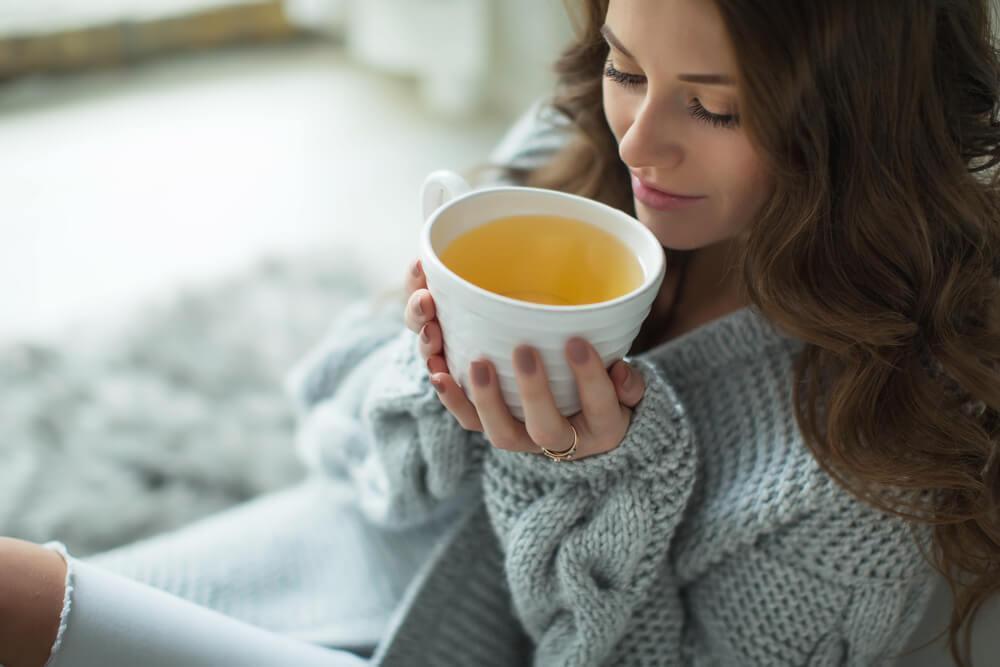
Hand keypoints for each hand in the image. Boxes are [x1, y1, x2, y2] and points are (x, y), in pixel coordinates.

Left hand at [403, 259, 645, 459]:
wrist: (584, 430)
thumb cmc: (609, 396)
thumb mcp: (630, 392)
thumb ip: (630, 383)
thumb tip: (620, 370)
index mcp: (603, 427)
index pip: (599, 406)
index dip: (590, 378)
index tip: (578, 343)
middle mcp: (561, 441)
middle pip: (546, 429)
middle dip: (534, 392)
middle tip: (524, 351)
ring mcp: (524, 438)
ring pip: (502, 433)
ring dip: (486, 400)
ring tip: (477, 364)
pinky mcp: (494, 427)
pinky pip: (470, 423)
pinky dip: (453, 401)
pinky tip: (438, 374)